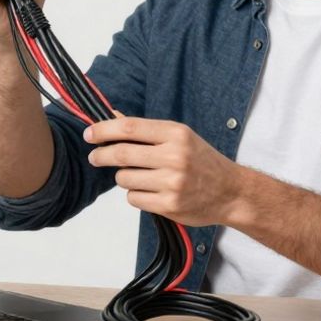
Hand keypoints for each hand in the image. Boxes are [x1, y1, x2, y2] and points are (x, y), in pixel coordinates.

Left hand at [85, 117, 245, 226]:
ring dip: (124, 178)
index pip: (129, 128)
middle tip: (95, 157)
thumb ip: (145, 130)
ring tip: (140, 177)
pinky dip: (135, 195)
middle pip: (121, 154)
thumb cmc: (202, 161)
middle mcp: (175, 156)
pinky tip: (151, 192)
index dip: (104, 130)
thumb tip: (111, 115)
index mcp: (176, 134)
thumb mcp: (179, 137)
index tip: (89, 134)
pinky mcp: (170, 205)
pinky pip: (133, 198)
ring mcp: (173, 182)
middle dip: (101, 156)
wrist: (231, 192)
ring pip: (124, 178)